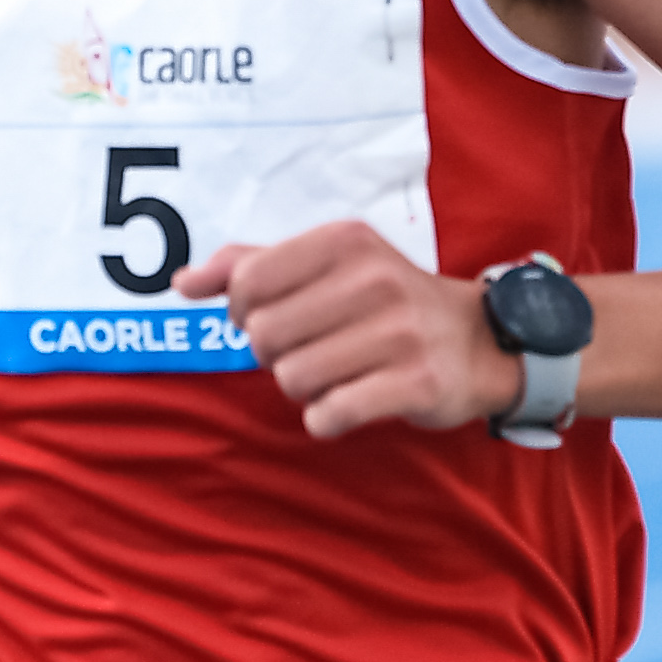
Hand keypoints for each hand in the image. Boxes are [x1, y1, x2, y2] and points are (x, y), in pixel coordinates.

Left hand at [178, 220, 523, 439]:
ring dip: (303, 388)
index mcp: (347, 242)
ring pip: (292, 378)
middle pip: (264, 336)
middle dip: (274, 354)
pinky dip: (327, 418)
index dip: (243, 312)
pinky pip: (330, 414)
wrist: (479, 339)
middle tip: (310, 350)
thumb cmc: (386, 301)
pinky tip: (349, 403)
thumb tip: (182, 282)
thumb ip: (251, 265)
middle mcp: (375, 280)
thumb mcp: (327, 265)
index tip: (270, 318)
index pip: (248, 282)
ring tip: (335, 375)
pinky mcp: (415, 383)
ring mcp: (399, 333)